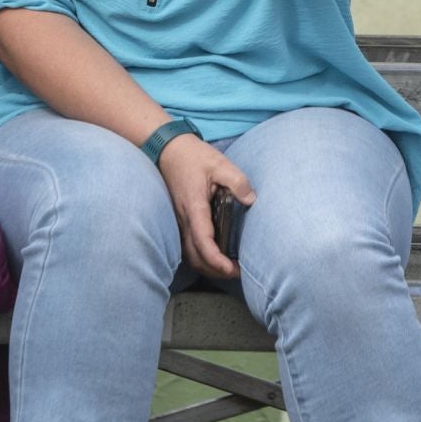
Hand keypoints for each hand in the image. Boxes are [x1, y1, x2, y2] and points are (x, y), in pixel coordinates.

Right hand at [157, 134, 255, 279]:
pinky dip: (200, 256)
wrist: (168, 149)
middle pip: (194, 256)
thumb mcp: (219, 163)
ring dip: (206, 266)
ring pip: (189, 253)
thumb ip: (237, 181)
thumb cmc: (193, 156)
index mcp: (194, 207)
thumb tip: (251, 200)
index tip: (231, 268)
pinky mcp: (179, 218)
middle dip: (214, 270)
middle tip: (236, 272)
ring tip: (226, 268)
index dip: (216, 260)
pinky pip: (186, 245)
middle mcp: (183, 218)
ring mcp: (179, 220)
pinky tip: (214, 254)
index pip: (203, 242)